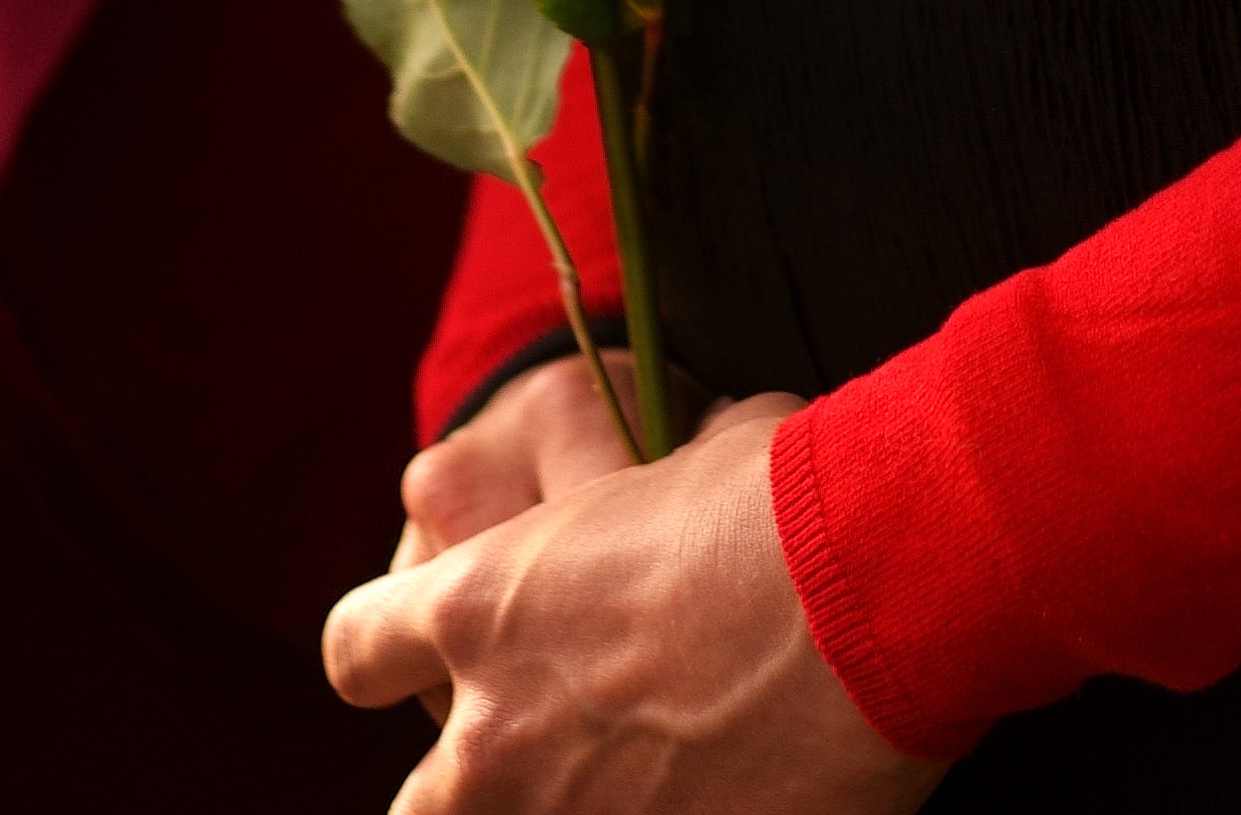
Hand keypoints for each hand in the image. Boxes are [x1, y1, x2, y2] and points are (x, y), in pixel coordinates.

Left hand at [323, 388, 936, 814]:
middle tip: (535, 767)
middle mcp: (497, 738)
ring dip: (556, 813)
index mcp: (481, 611)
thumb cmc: (790, 500)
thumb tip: (677, 487)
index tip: (431, 660)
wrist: (883, 589)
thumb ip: (632, 507)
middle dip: (466, 786)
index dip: (391, 656)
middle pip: (415, 806)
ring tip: (634, 791)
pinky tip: (729, 798)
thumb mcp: (681, 462)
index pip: (357, 650)